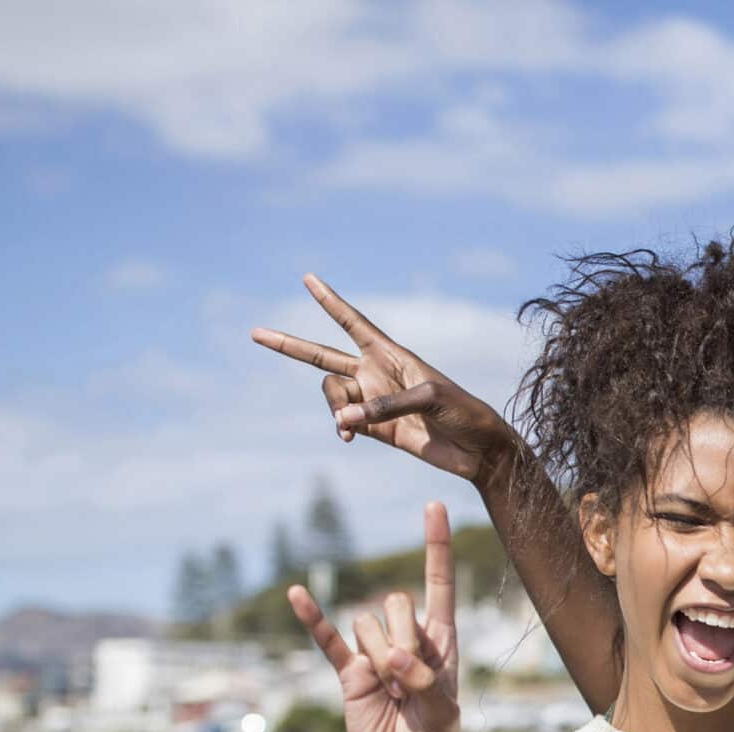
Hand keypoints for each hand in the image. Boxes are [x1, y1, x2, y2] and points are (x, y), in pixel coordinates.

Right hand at [252, 275, 516, 482]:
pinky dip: (342, 427)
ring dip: (335, 407)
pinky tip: (348, 435)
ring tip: (350, 426)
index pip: (353, 322)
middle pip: (322, 356)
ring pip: (332, 395)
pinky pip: (344, 422)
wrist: (479, 451)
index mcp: (391, 354)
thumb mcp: (430, 399)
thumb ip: (387, 405)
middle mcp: (376, 373)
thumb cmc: (465, 413)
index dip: (330, 301)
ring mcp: (373, 401)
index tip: (309, 278)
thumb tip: (346, 420)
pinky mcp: (376, 429)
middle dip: (289, 345)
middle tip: (254, 332)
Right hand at [290, 501, 461, 731]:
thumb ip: (426, 684)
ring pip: (366, 624)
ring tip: (391, 694)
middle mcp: (408, 638)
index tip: (433, 506)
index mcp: (441, 640)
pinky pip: (327, 639)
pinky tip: (297, 594)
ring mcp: (375, 651)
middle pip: (395, 604)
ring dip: (377, 659)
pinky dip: (312, 618)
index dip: (437, 547)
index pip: (439, 584)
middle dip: (401, 641)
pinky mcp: (348, 671)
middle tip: (408, 683)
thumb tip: (395, 660)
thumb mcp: (444, 715)